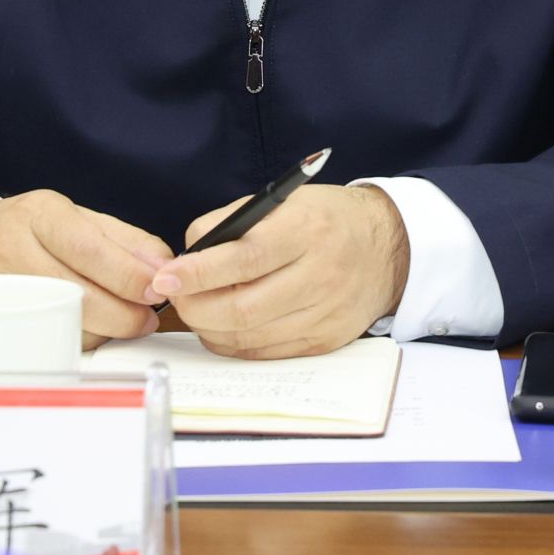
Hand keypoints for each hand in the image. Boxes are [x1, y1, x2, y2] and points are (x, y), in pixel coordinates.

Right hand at [0, 191, 172, 348]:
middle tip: (146, 316)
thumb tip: (163, 266)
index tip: (157, 288)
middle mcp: (10, 249)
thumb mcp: (75, 218)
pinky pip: (46, 340)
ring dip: (105, 329)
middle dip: (124, 312)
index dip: (129, 274)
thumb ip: (125, 239)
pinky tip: (89, 327)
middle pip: (77, 292)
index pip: (90, 249)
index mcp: (38, 215)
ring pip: (63, 323)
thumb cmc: (26, 230)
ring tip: (122, 320)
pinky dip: (78, 339)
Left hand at [148, 186, 411, 358]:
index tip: (166, 278)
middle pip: (244, 307)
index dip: (200, 272)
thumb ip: (232, 222)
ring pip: (250, 336)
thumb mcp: (283, 202)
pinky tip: (222, 327)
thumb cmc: (325, 218)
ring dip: (210, 327)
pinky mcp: (325, 340)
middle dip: (197, 307)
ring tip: (196, 309)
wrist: (387, 247)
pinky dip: (235, 343)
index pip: (245, 258)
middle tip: (175, 298)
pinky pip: (267, 352)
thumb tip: (187, 255)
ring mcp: (325, 313)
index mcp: (307, 230)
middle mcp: (320, 274)